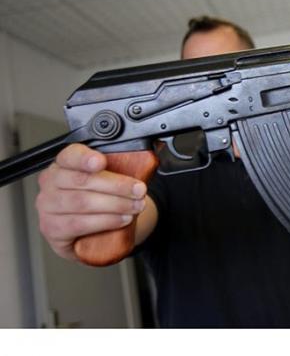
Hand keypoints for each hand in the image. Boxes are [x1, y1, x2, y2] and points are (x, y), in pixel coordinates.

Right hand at [35, 144, 146, 260]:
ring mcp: (48, 206)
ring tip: (135, 206)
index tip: (101, 161)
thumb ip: (129, 159)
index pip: (70, 155)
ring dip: (115, 205)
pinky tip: (121, 219)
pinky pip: (79, 224)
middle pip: (81, 181)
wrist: (92, 228)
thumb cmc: (100, 195)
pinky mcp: (52, 229)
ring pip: (82, 203)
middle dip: (116, 186)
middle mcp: (51, 182)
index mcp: (64, 163)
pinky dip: (104, 221)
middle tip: (138, 191)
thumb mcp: (112, 175)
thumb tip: (156, 145)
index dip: (85, 158)